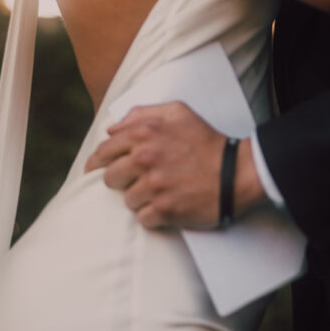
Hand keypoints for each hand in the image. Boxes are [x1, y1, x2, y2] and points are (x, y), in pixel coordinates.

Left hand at [84, 102, 266, 228]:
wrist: (235, 172)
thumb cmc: (206, 141)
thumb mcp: (178, 112)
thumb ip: (142, 113)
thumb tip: (112, 126)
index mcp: (145, 133)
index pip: (104, 150)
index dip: (97, 161)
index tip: (94, 169)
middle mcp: (145, 158)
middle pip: (110, 178)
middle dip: (121, 180)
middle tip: (137, 180)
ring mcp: (154, 186)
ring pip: (127, 200)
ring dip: (140, 198)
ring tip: (159, 191)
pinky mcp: (164, 209)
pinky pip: (142, 218)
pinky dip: (152, 214)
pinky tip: (166, 205)